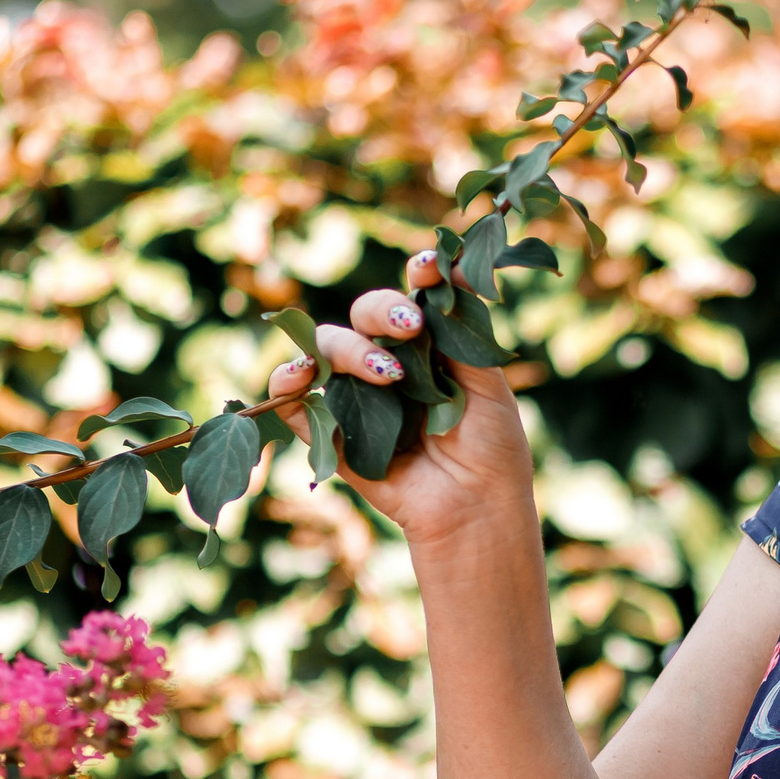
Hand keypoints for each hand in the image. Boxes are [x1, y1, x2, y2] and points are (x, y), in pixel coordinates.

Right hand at [265, 249, 535, 553]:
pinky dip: (287, 385)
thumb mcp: (488, 385)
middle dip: (382, 311)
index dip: (416, 275)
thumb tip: (460, 270)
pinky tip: (303, 377)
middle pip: (364, 315)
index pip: (411, 298)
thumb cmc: (492, 448)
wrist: (477, 508)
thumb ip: (467, 331)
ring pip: (325, 349)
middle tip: (409, 329)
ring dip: (347, 349)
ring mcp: (356, 397)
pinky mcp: (331, 434)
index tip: (428, 270)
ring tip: (385, 373)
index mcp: (427, 347)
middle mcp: (387, 364)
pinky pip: (293, 403)